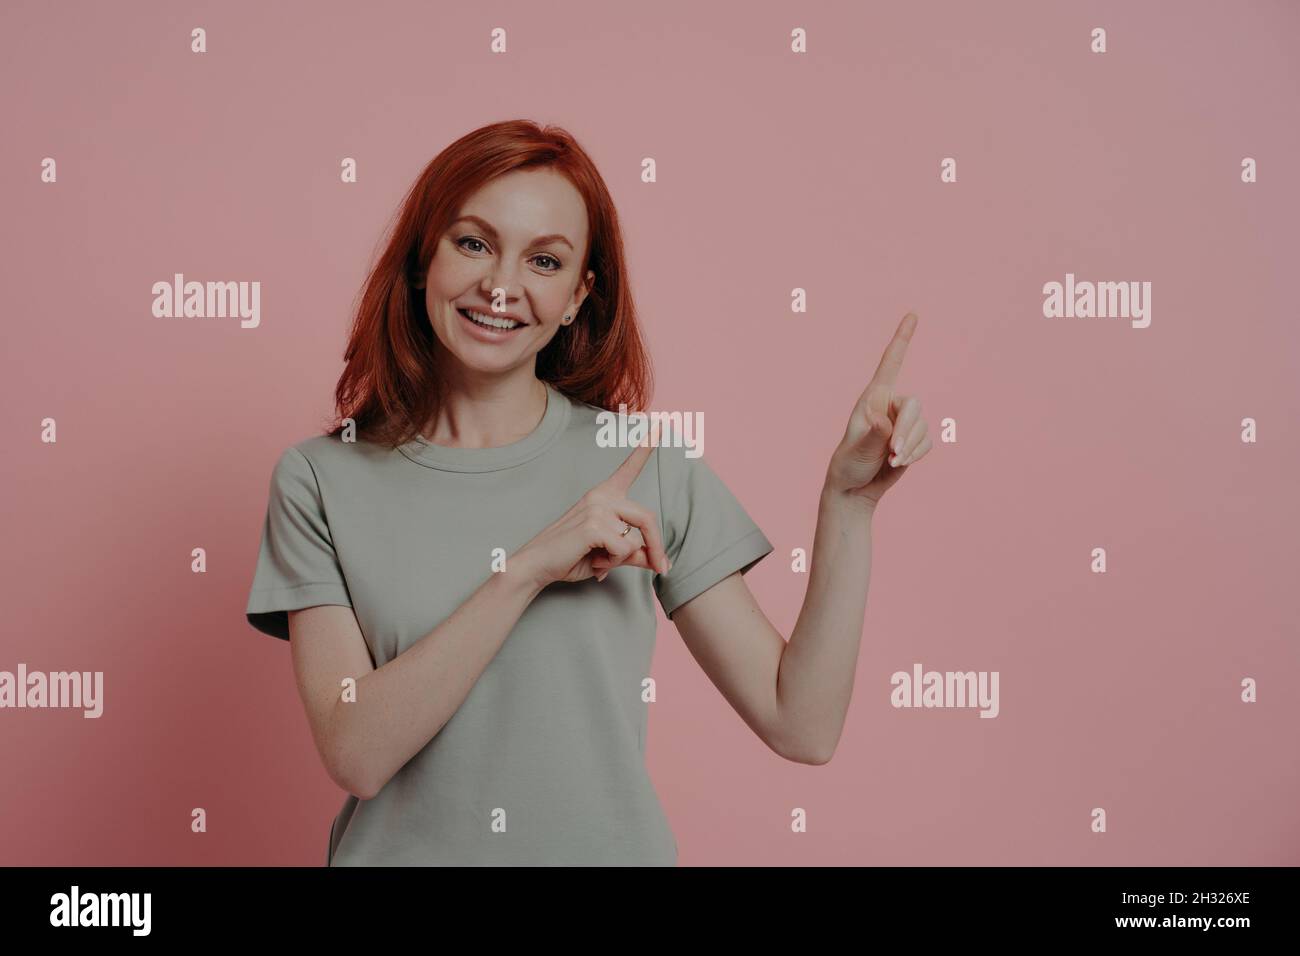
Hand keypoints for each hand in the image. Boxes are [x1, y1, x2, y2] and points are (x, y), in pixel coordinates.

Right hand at [514, 427, 670, 587]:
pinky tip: (594, 561)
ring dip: (623, 558)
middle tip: (663, 569)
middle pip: (647, 518)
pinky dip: (614, 562)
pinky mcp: (593, 525)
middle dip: (657, 547)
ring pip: (635, 538)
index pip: (628, 470)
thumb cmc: (571, 557)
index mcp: (604, 496)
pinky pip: (623, 549)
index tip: (658, 426)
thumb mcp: (608, 555)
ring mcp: (597, 508)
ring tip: (599, 559)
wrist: (537, 566)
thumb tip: (659, 562)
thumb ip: (633, 554)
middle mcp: (602, 496)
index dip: (645, 449)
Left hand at [825, 312, 931, 507]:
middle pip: (914, 406)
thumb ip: (874, 435)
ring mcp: (903, 423)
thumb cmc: (849, 464)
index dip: (902, 339)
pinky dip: (916, 454)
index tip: (913, 314)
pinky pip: (927, 442)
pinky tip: (900, 463)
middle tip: (893, 452)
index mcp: (872, 398)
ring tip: (891, 460)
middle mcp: (890, 406)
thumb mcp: (857, 450)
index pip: (890, 363)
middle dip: (907, 431)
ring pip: (923, 427)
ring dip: (910, 447)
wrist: (855, 488)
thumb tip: (886, 423)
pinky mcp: (913, 439)